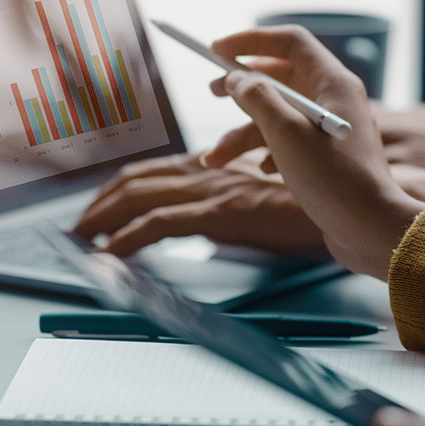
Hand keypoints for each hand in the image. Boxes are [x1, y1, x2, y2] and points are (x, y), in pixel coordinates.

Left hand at [75, 151, 326, 257]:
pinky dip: (126, 239)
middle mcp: (208, 172)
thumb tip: (206, 226)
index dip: (115, 189)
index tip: (95, 212)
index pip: (151, 172)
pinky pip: (159, 224)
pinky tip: (108, 257)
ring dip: (101, 219)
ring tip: (80, 242)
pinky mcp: (221, 213)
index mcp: (214, 168)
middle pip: (135, 180)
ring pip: (138, 196)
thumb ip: (229, 209)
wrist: (349, 206)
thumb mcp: (260, 204)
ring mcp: (213, 190)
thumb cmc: (312, 207)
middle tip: (75, 229)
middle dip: (97, 204)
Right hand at [204, 26, 424, 278]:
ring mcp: (332, 129)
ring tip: (214, 160)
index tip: (216, 49)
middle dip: (242, 88)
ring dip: (243, 134)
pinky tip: (266, 172)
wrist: (371, 232)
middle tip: (212, 91)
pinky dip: (268, 153)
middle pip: (281, 77)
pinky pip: (289, 142)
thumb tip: (235, 78)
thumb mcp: (285, 134)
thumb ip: (256, 98)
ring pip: (278, 117)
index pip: (290, 42)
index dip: (251, 41)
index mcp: (333, 83)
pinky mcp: (327, 157)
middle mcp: (335, 100)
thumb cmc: (334, 181)